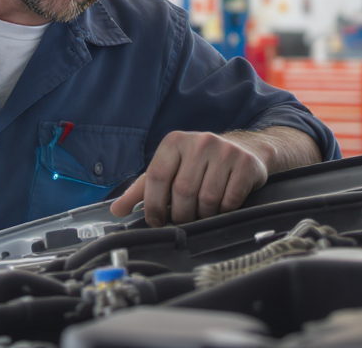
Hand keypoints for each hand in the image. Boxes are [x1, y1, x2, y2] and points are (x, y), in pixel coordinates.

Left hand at [108, 131, 267, 226]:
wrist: (243, 149)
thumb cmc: (198, 163)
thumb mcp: (168, 170)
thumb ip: (141, 190)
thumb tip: (117, 210)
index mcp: (174, 142)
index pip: (156, 177)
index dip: (153, 205)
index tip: (156, 221)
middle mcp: (199, 142)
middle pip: (182, 191)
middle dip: (180, 214)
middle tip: (183, 219)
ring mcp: (224, 150)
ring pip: (206, 199)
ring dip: (203, 214)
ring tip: (202, 211)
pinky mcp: (245, 164)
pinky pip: (229, 200)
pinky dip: (223, 210)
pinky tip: (221, 205)